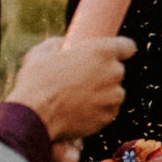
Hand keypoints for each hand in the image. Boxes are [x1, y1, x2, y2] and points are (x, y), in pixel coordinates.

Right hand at [7, 37, 130, 142]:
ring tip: (75, 97)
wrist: (33, 117)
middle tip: (80, 78)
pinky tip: (76, 110)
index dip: (120, 50)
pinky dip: (97, 110)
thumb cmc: (36, 83)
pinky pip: (107, 110)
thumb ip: (58, 44)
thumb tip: (63, 44)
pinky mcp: (109, 116)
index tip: (112, 54)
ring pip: (113, 92)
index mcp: (102, 52)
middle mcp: (114, 73)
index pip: (127, 46)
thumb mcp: (40, 53)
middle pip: (116, 70)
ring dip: (101, 93)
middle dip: (102, 73)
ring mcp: (114, 96)